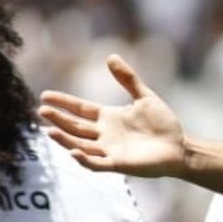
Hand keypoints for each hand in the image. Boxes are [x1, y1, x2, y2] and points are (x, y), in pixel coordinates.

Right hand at [38, 55, 187, 176]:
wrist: (180, 147)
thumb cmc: (163, 124)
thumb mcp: (145, 97)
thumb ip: (128, 79)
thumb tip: (110, 57)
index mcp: (108, 118)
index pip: (80, 109)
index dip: (63, 102)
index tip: (45, 96)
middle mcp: (104, 134)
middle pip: (75, 127)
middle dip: (59, 119)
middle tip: (41, 111)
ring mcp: (110, 150)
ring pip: (80, 145)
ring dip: (65, 139)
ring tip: (49, 130)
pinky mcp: (119, 164)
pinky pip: (97, 163)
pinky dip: (85, 159)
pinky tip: (73, 151)